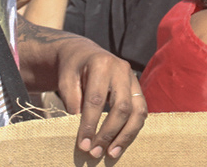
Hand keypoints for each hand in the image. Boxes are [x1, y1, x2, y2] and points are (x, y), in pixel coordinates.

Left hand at [56, 38, 146, 158]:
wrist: (84, 54)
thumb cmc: (72, 68)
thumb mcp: (65, 79)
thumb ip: (72, 100)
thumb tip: (81, 128)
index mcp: (101, 64)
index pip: (97, 99)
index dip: (90, 124)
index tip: (83, 144)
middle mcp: (122, 70)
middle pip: (122, 107)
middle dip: (109, 133)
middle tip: (95, 152)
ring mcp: (133, 79)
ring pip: (138, 111)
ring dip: (125, 135)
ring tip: (111, 153)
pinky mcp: (138, 89)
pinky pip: (141, 112)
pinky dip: (132, 130)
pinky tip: (120, 144)